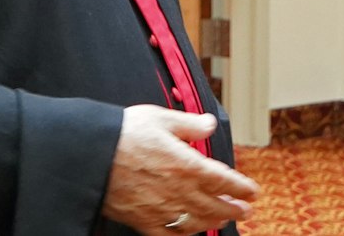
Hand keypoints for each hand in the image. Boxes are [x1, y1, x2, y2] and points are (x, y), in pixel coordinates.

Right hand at [101, 106, 258, 233]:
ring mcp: (162, 208)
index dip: (241, 187)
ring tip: (224, 221)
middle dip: (234, 209)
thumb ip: (189, 124)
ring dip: (215, 222)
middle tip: (245, 212)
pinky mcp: (144, 220)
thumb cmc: (124, 133)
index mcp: (187, 164)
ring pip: (197, 222)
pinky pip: (170, 235)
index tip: (252, 191)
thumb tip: (209, 124)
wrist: (92, 154)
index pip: (224, 180)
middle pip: (215, 205)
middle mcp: (179, 190)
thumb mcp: (160, 118)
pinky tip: (189, 233)